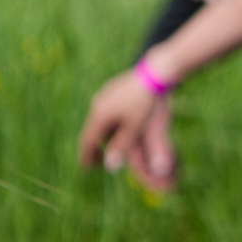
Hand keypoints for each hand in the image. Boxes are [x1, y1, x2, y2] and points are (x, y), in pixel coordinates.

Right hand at [77, 73, 179, 192]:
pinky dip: (109, 123)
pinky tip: (116, 126)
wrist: (155, 73)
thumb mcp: (134, 127)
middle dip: (93, 147)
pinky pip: (106, 111)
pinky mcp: (113, 89)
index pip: (88, 140)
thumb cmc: (145, 102)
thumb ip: (121, 145)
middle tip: (94, 161)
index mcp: (100, 114)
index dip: (87, 155)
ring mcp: (105, 95)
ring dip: (102, 135)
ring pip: (100, 120)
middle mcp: (98, 104)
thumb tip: (109, 166)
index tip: (86, 168)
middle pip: (92, 130)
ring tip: (105, 146)